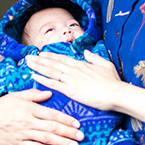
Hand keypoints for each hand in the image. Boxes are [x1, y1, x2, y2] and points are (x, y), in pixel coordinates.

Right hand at [0, 89, 81, 144]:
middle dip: (69, 132)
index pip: (52, 114)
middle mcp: (28, 122)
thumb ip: (33, 94)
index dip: (66, 119)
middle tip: (81, 136)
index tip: (77, 123)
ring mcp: (24, 134)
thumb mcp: (15, 96)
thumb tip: (49, 93)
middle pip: (53, 128)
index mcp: (29, 108)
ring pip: (47, 139)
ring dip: (62, 142)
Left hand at [26, 50, 144, 120]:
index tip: (41, 53)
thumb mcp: (105, 64)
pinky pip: (53, 84)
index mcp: (81, 64)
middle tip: (28, 56)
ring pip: (51, 71)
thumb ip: (94, 57)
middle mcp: (74, 70)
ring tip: (28, 63)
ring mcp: (71, 79)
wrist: (116, 93)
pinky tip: (34, 76)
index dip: (51, 56)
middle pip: (53, 63)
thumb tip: (86, 52)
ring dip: (38, 67)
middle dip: (40, 60)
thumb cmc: (113, 81)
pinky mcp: (70, 90)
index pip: (62, 58)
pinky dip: (43, 79)